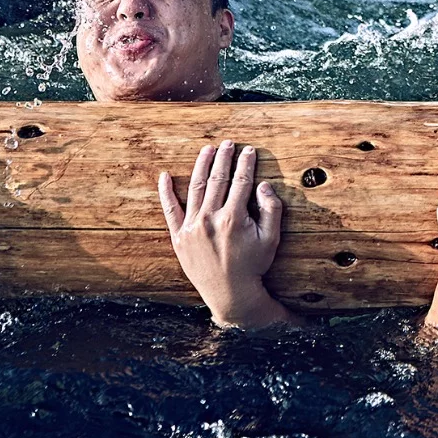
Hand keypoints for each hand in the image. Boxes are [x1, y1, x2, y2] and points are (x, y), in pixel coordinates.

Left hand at [158, 141, 296, 328]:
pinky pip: (170, 209)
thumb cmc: (253, 266)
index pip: (241, 181)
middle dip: (224, 158)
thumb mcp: (271, 239)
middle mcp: (210, 218)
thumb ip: (272, 210)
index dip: (246, 163)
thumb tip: (264, 185)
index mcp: (234, 218)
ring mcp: (192, 226)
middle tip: (228, 143)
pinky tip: (165, 175)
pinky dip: (166, 192)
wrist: (230, 293)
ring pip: (196, 187)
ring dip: (202, 165)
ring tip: (208, 150)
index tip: (249, 150)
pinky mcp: (179, 236)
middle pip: (218, 179)